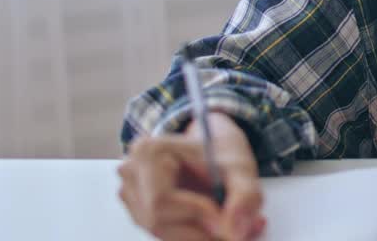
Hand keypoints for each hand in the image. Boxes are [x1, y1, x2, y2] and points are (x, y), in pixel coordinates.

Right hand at [118, 112, 265, 239]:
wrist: (214, 144)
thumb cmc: (221, 150)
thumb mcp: (241, 166)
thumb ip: (245, 196)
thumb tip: (234, 232)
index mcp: (149, 152)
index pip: (162, 201)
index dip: (198, 216)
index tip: (231, 222)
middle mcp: (132, 174)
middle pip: (158, 222)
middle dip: (202, 233)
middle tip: (240, 232)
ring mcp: (132, 194)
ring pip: (163, 234)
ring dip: (201, 237)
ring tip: (235, 227)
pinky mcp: (139, 211)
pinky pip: (166, 234)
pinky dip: (194, 236)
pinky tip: (219, 226)